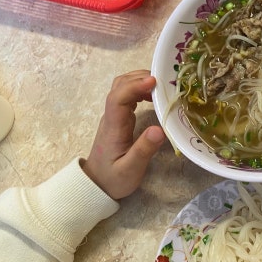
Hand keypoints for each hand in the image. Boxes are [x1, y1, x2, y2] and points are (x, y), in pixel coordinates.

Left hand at [82, 70, 164, 199]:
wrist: (96, 184)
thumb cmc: (113, 179)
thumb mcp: (130, 170)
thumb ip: (144, 150)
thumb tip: (160, 129)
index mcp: (114, 126)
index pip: (118, 97)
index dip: (135, 86)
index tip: (155, 82)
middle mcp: (112, 116)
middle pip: (119, 85)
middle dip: (141, 78)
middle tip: (166, 81)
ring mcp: (114, 115)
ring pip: (122, 87)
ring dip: (140, 81)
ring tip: (163, 86)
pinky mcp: (119, 118)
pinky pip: (127, 95)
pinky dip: (141, 89)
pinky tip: (155, 96)